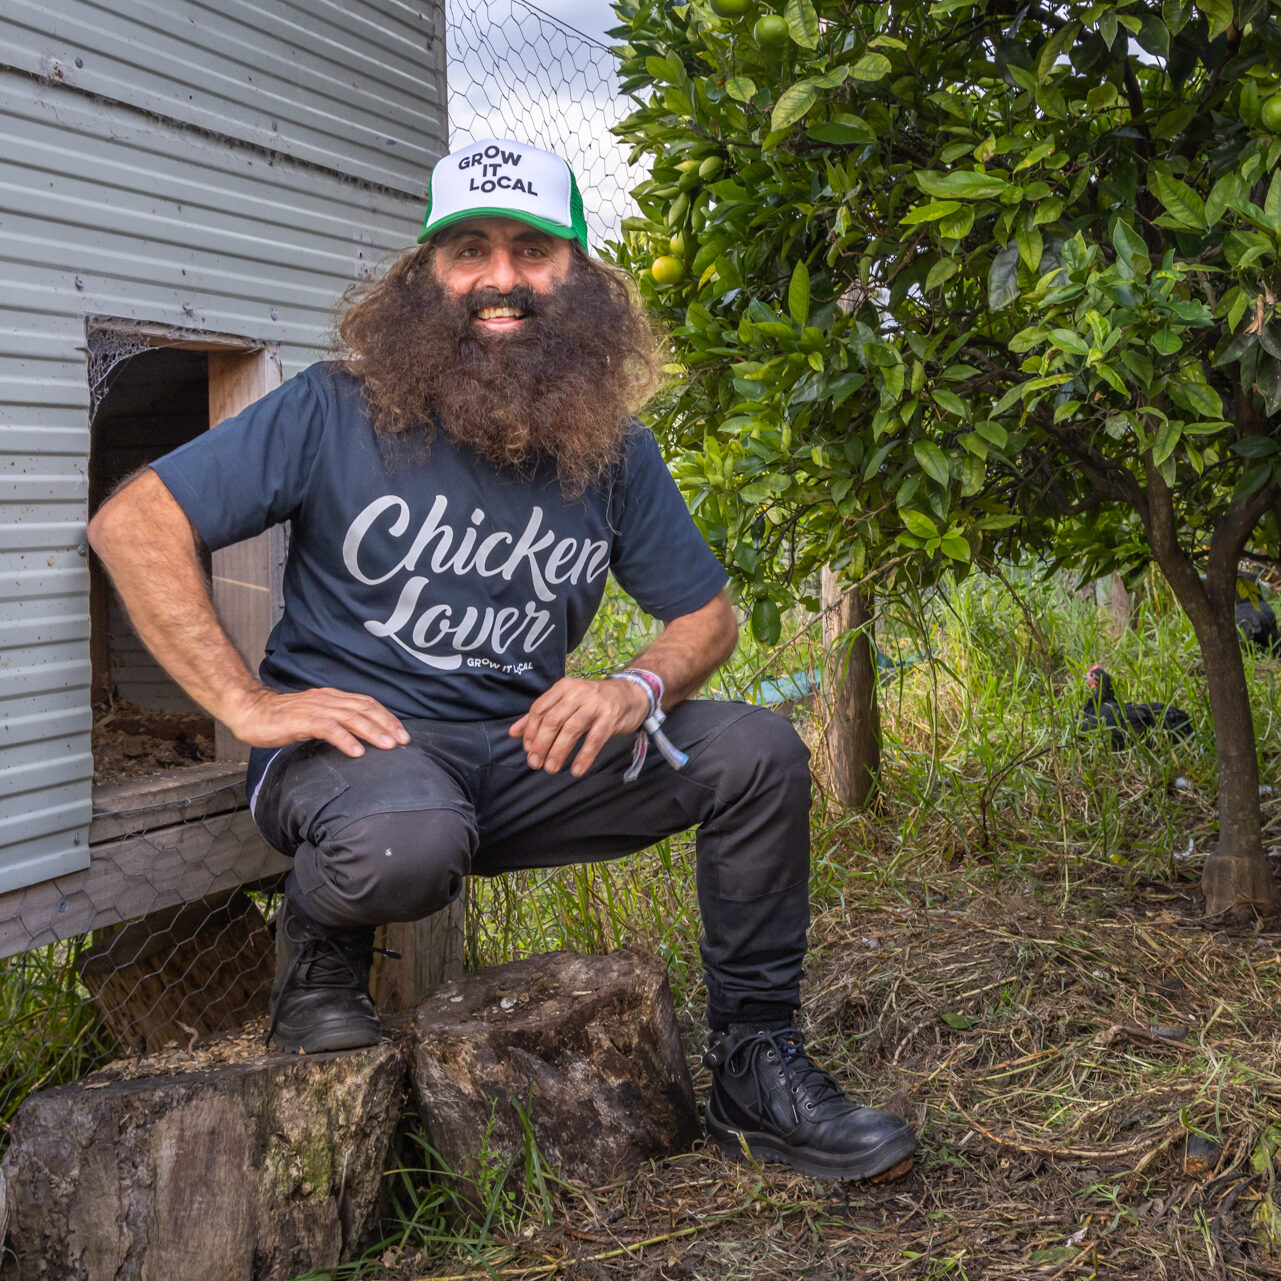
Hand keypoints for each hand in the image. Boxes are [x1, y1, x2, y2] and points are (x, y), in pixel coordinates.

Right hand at [228, 687, 409, 757]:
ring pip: (351, 717)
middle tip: (404, 740)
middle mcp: (327, 700)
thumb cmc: (281, 718)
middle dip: (387, 724)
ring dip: (372, 732)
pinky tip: (357, 752)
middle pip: (365, 708)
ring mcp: (315, 708)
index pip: (366, 703)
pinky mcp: (302, 720)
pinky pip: (328, 729)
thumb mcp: (314, 717)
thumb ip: (334, 723)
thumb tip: (357, 738)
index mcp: (332, 698)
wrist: (250, 712)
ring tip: (388, 746)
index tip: (402, 733)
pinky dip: (345, 740)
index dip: (387, 717)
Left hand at [509, 676, 648, 775]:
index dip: (530, 731)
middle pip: (553, 720)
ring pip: (571, 730)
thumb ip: (541, 715)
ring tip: (551, 769)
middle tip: (535, 763)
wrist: (632, 694)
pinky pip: (594, 739)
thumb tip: (513, 733)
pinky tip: (576, 770)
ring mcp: (595, 705)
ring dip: (559, 752)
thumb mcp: (567, 701)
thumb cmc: (594, 701)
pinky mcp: (611, 718)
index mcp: (563, 687)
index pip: (540, 709)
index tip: (527, 749)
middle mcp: (578, 693)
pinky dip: (584, 756)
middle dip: (541, 744)